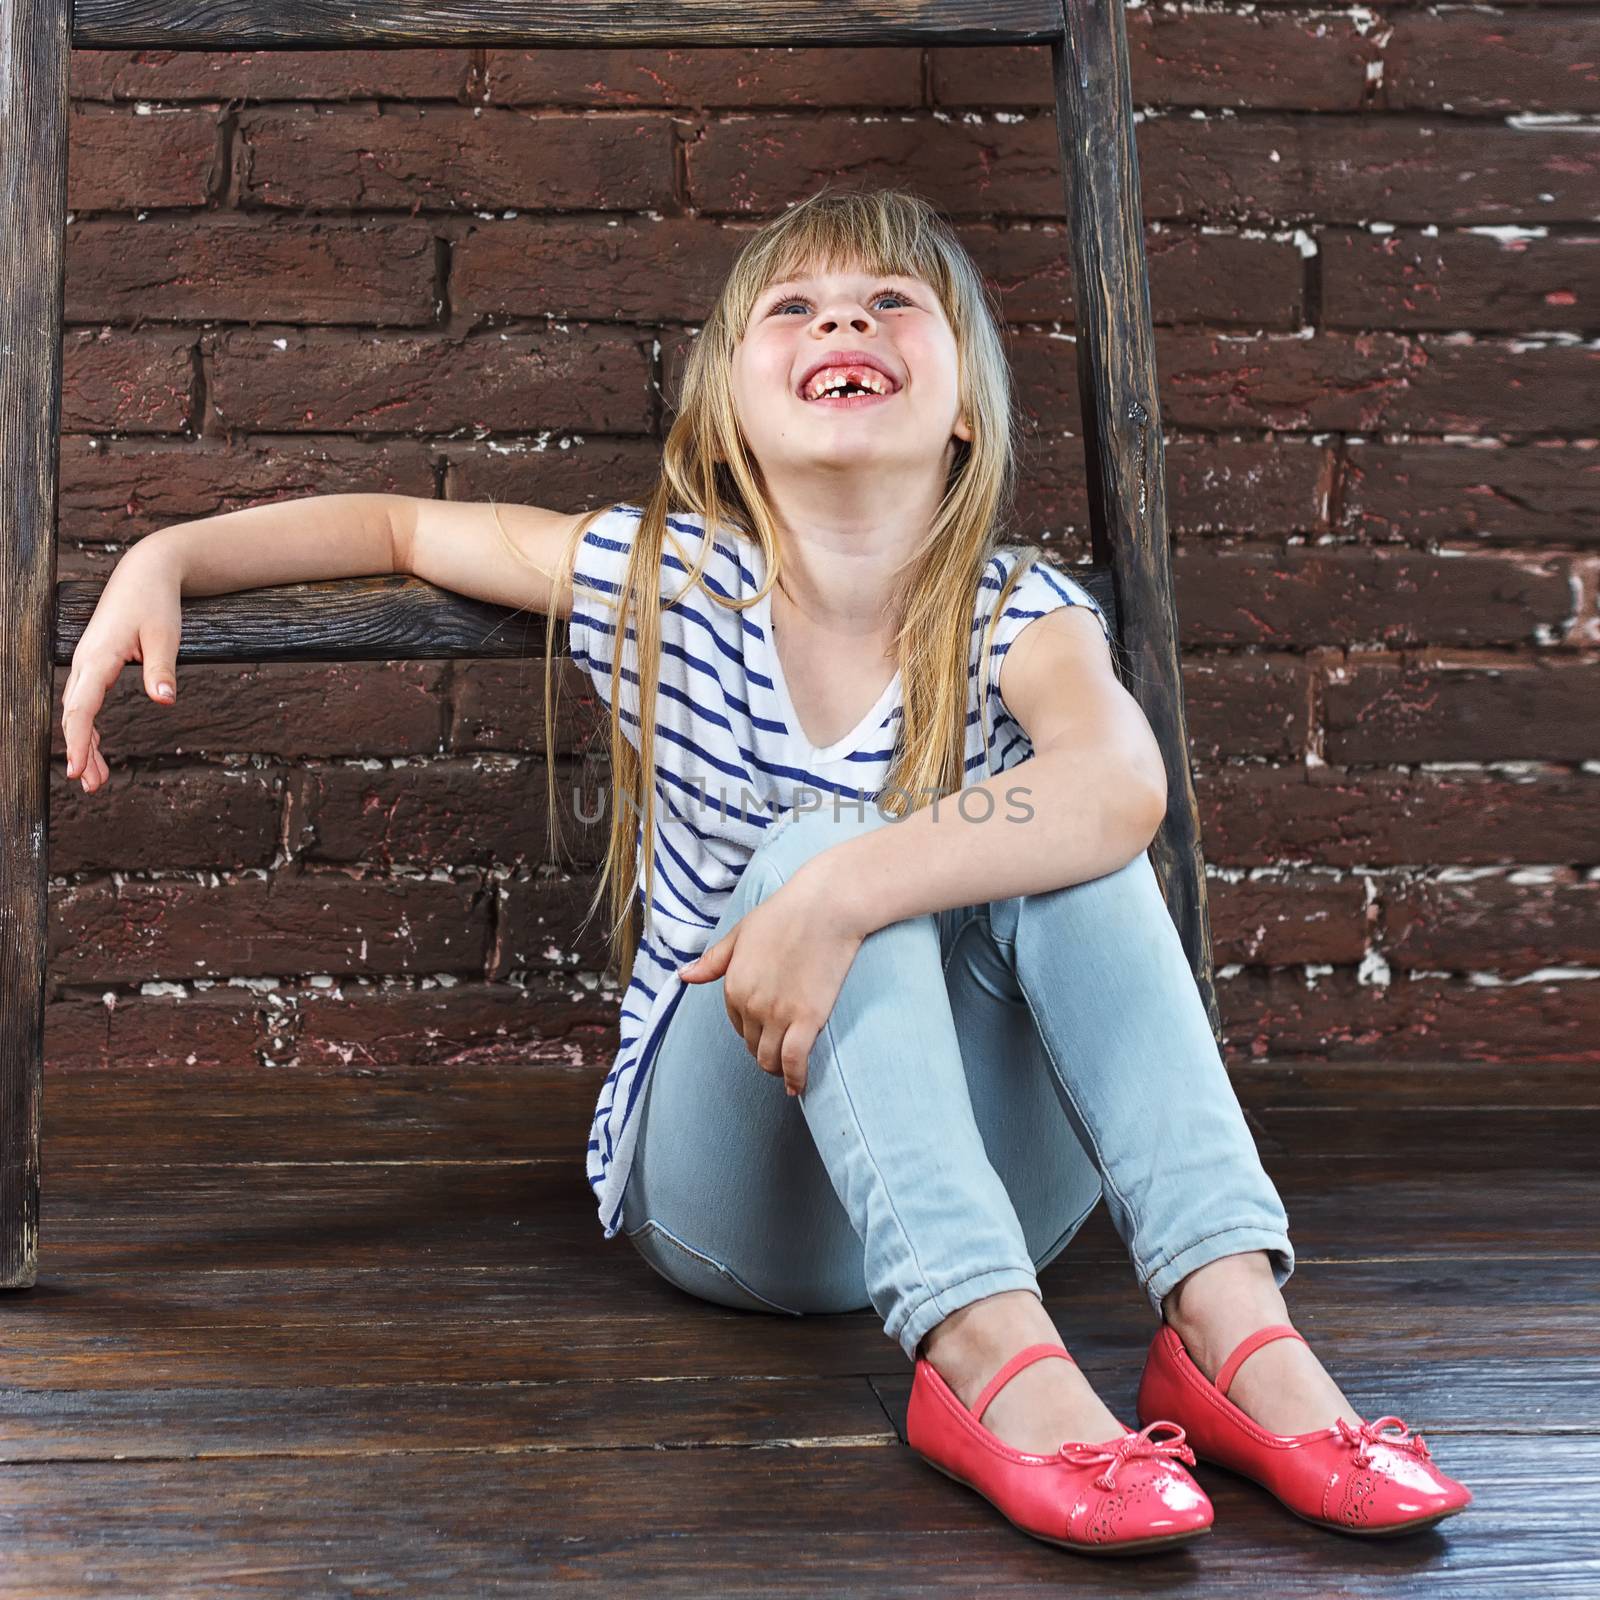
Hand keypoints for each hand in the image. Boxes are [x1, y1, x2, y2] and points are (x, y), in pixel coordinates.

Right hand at [61, 543, 183, 794]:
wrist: (146, 572)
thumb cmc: (156, 601)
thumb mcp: (165, 635)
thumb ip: (162, 669)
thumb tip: (165, 701)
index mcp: (98, 655)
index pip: (81, 706)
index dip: (79, 740)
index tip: (78, 769)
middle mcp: (84, 661)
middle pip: (74, 714)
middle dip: (81, 751)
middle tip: (91, 786)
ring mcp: (86, 662)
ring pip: (78, 711)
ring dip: (86, 744)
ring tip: (97, 781)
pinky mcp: (95, 664)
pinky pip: (85, 702)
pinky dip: (89, 727)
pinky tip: (97, 751)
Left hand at [677, 860, 864, 1097]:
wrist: (826, 907)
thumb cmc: (786, 913)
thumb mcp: (741, 933)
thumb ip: (713, 961)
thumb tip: (684, 977)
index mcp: (733, 984)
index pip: (736, 1022)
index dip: (750, 1028)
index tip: (764, 1030)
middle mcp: (751, 1004)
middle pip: (752, 1043)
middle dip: (762, 1048)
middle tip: (778, 1050)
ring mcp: (778, 1013)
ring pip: (769, 1058)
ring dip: (775, 1068)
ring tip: (786, 1072)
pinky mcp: (807, 1019)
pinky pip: (793, 1061)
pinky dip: (794, 1078)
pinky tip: (797, 1086)